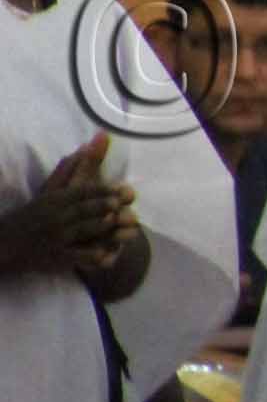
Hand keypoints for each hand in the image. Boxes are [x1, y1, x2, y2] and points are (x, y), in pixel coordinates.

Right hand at [0, 135, 132, 278]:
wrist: (6, 243)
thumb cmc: (31, 214)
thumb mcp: (47, 191)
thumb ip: (68, 170)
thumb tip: (87, 145)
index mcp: (54, 199)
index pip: (80, 192)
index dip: (101, 189)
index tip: (120, 188)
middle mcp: (56, 216)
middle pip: (84, 208)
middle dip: (103, 205)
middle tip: (121, 202)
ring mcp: (56, 237)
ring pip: (83, 229)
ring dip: (100, 225)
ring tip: (117, 221)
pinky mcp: (56, 257)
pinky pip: (77, 256)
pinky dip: (91, 255)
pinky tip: (107, 255)